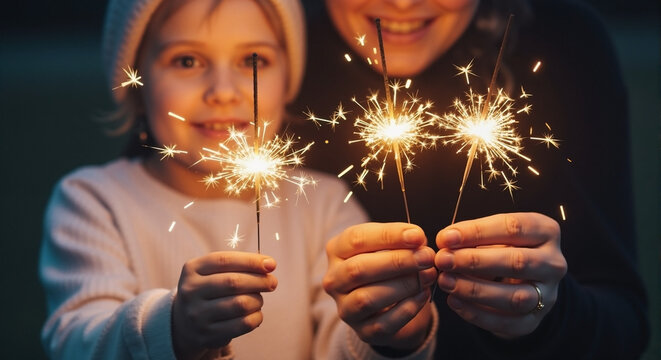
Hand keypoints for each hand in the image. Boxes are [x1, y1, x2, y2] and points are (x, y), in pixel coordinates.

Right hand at [171, 251, 277, 358]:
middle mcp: (191, 291)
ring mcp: (197, 315)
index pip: (225, 260)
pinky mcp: (208, 335)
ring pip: (241, 304)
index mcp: (192, 269)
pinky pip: (243, 324)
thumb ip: (238, 265)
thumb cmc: (209, 291)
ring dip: (258, 300)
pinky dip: (256, 317)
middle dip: (260, 280)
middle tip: (272, 282)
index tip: (271, 264)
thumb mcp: (213, 272)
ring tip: (258, 299)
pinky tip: (256, 313)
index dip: (251, 261)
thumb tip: (268, 264)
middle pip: (234, 282)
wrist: (185, 322)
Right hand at [323, 222, 437, 349]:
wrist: (392, 304)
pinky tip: (423, 294)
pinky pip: (383, 324)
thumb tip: (418, 241)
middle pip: (358, 269)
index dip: (388, 236)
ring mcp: (345, 308)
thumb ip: (402, 241)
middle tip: (426, 257)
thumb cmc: (389, 267)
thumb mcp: (391, 247)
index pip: (356, 239)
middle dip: (397, 262)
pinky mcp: (363, 331)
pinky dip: (407, 308)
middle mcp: (334, 280)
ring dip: (403, 285)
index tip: (417, 236)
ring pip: (367, 298)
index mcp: (337, 251)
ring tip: (428, 275)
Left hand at [434, 212, 566, 338]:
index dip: (477, 232)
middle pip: (517, 262)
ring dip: (475, 290)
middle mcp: (553, 263)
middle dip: (474, 261)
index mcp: (546, 232)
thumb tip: (446, 240)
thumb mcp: (493, 235)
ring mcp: (548, 295)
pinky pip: (507, 322)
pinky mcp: (535, 320)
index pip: (513, 228)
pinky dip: (477, 313)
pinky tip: (454, 301)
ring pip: (515, 297)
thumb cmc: (501, 248)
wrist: (521, 281)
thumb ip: (473, 236)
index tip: (446, 237)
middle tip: (443, 259)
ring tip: (445, 281)